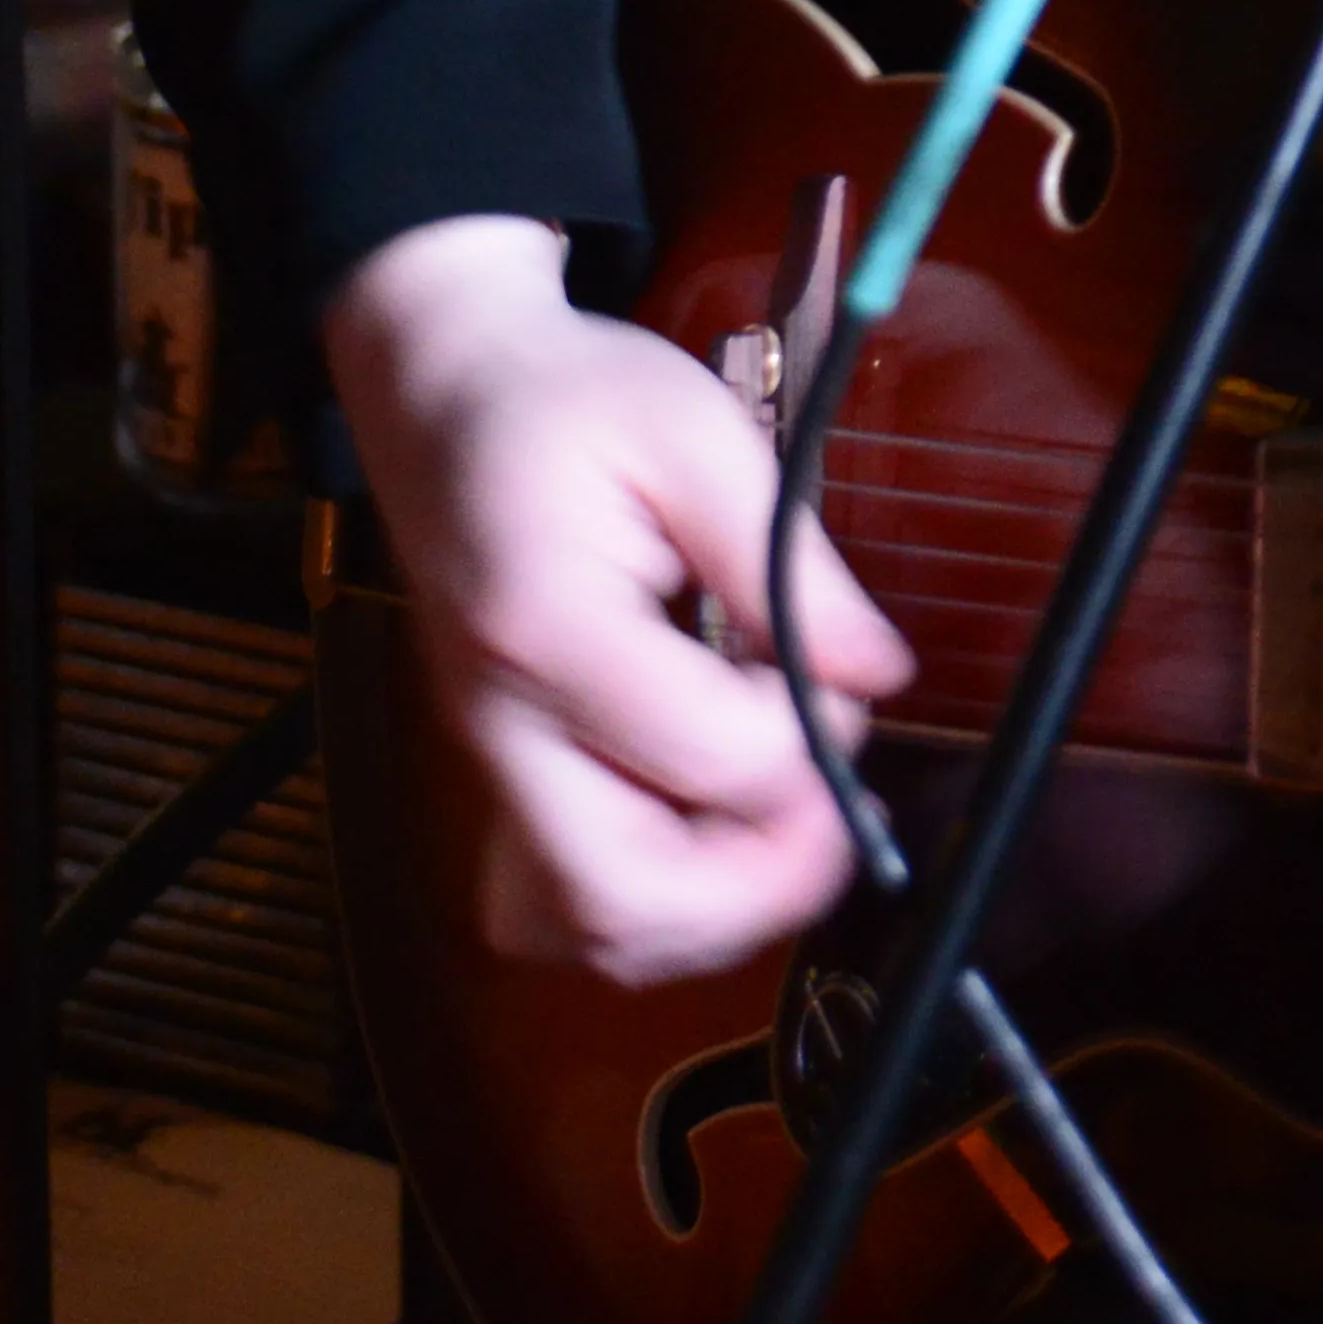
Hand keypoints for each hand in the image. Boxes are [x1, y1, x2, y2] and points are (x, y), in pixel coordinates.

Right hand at [328, 217, 909, 986]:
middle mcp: (503, 725)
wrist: (445, 396)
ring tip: (785, 822)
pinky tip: (715, 832)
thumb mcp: (695, 431)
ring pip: (588, 927)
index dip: (808, 739)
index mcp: (548, 630)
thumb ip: (787, 559)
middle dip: (757, 883)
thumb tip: (876, 674)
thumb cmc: (569, 404)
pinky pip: (562, 906)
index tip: (838, 674)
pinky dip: (654, 906)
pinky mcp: (503, 779)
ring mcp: (491, 765)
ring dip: (711, 910)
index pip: (707, 757)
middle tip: (835, 809)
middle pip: (618, 898)